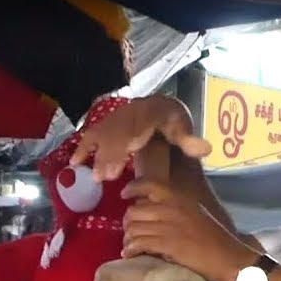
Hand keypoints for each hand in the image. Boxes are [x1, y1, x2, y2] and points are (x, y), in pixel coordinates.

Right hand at [70, 96, 212, 181]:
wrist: (158, 104)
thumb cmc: (170, 121)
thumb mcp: (181, 126)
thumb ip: (189, 140)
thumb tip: (205, 150)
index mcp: (150, 115)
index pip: (138, 128)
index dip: (130, 141)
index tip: (126, 154)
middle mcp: (129, 116)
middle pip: (117, 135)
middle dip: (111, 154)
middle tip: (106, 175)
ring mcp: (114, 120)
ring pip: (103, 136)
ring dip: (98, 154)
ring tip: (95, 175)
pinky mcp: (104, 126)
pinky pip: (91, 135)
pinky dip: (83, 148)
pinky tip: (75, 162)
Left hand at [121, 179, 252, 280]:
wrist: (230, 258)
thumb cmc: (218, 238)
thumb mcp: (198, 213)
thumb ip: (178, 208)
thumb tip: (155, 210)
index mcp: (180, 198)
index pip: (149, 184)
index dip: (132, 189)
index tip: (125, 195)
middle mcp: (171, 208)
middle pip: (134, 211)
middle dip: (128, 223)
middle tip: (131, 232)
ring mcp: (168, 226)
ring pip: (133, 228)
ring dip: (129, 239)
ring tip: (131, 246)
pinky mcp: (166, 245)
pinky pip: (138, 243)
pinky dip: (131, 250)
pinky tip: (132, 255)